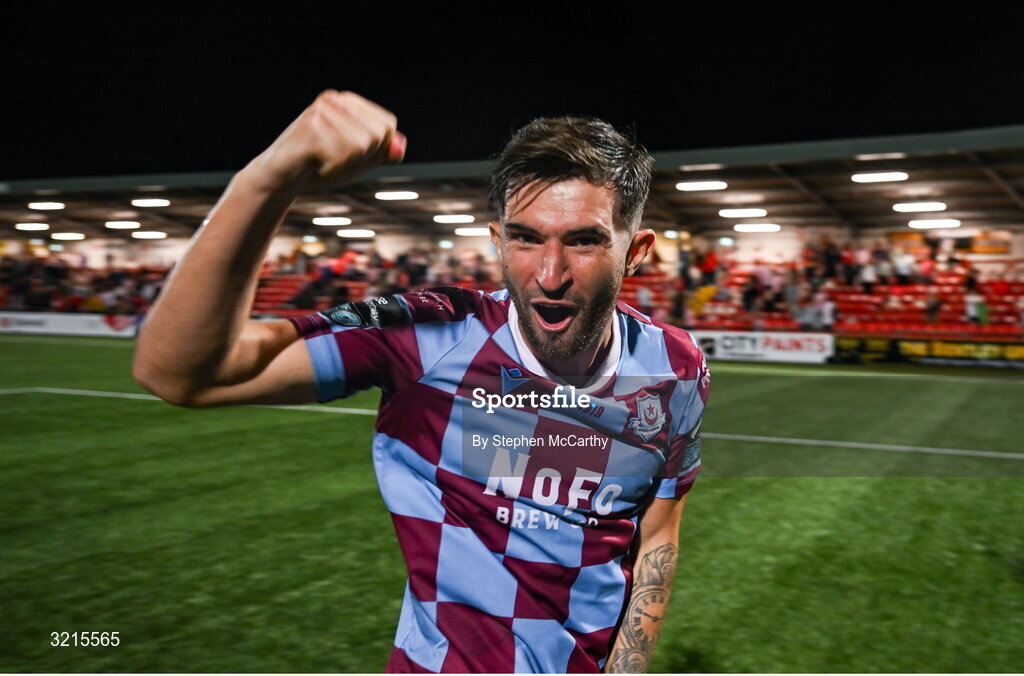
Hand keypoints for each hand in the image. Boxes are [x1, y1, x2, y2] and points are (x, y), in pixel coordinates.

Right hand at [244, 90, 405, 194]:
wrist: (278, 178)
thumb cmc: (318, 167)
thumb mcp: (357, 160)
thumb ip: (381, 152)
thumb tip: (401, 145)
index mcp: (347, 102)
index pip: (387, 126)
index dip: (375, 150)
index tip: (349, 155)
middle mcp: (334, 100)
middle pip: (377, 135)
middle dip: (362, 158)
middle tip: (334, 160)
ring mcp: (321, 112)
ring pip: (361, 146)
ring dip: (345, 164)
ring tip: (322, 161)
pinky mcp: (310, 129)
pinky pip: (342, 156)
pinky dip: (332, 169)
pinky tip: (314, 166)